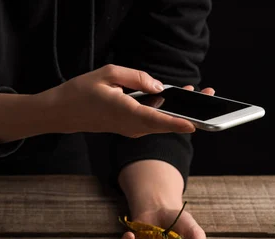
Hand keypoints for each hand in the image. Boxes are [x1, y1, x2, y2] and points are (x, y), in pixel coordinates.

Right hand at [43, 64, 210, 136]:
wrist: (64, 112)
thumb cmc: (82, 91)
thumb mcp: (108, 73)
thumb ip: (138, 78)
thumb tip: (160, 86)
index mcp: (124, 112)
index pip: (155, 120)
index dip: (176, 123)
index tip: (195, 125)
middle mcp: (131, 126)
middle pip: (165, 123)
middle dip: (189, 112)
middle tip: (211, 95)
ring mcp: (131, 129)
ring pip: (161, 123)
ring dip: (180, 111)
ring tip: (199, 93)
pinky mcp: (131, 128)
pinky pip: (153, 121)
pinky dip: (167, 112)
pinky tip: (178, 98)